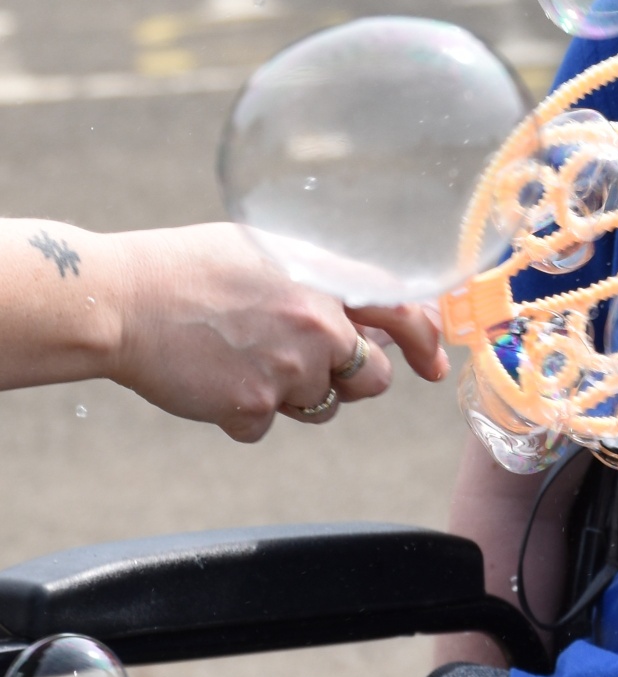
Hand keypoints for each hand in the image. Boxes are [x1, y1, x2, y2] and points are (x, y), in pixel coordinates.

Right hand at [108, 223, 448, 442]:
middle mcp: (319, 325)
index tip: (434, 365)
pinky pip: (266, 426)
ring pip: (318, 406)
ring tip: (243, 357)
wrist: (124, 301)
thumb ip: (321, 280)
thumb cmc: (191, 269)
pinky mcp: (253, 407)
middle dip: (347, 379)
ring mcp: (288, 369)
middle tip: (304, 363)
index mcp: (328, 279)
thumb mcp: (270, 250)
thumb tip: (364, 309)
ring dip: (292, 394)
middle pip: (370, 379)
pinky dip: (243, 413)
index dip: (426, 343)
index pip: (405, 312)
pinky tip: (213, 378)